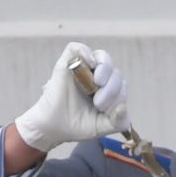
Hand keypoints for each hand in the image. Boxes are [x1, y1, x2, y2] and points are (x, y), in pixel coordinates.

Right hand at [14, 41, 130, 152]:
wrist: (52, 128)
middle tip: (98, 102)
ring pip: (101, 57)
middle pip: (114, 71)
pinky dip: (84, 52)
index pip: (120, 85)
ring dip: (105, 67)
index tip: (103, 110)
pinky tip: (89, 64)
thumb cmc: (76, 126)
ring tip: (98, 81)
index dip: (117, 96)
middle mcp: (96, 77)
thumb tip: (123, 107)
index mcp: (106, 90)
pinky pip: (77, 48)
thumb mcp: (101, 127)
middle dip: (111, 88)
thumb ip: (118, 122)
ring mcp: (82, 69)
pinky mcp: (67, 64)